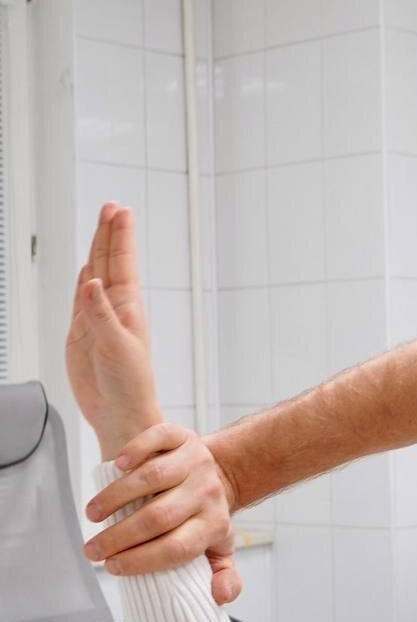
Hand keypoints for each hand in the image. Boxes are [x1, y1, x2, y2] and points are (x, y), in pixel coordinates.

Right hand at [65, 203, 160, 456]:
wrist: (119, 414)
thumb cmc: (129, 387)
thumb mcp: (117, 348)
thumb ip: (102, 315)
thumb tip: (92, 282)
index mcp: (128, 309)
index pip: (121, 263)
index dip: (119, 236)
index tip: (119, 210)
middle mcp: (114, 309)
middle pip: (109, 262)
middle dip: (110, 234)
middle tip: (112, 207)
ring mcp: (98, 320)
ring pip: (95, 277)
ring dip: (97, 252)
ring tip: (101, 229)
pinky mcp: (83, 334)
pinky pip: (82, 300)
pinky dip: (83, 282)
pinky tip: (86, 272)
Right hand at [83, 423, 242, 604]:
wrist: (219, 473)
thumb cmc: (206, 517)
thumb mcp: (219, 549)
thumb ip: (224, 577)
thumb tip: (219, 596)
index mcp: (216, 524)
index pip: (178, 548)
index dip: (142, 560)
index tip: (113, 567)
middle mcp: (207, 492)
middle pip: (159, 517)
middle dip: (119, 537)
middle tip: (92, 550)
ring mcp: (196, 461)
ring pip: (151, 478)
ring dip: (115, 497)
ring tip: (93, 515)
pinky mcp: (182, 437)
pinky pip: (158, 439)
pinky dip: (135, 450)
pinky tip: (116, 465)